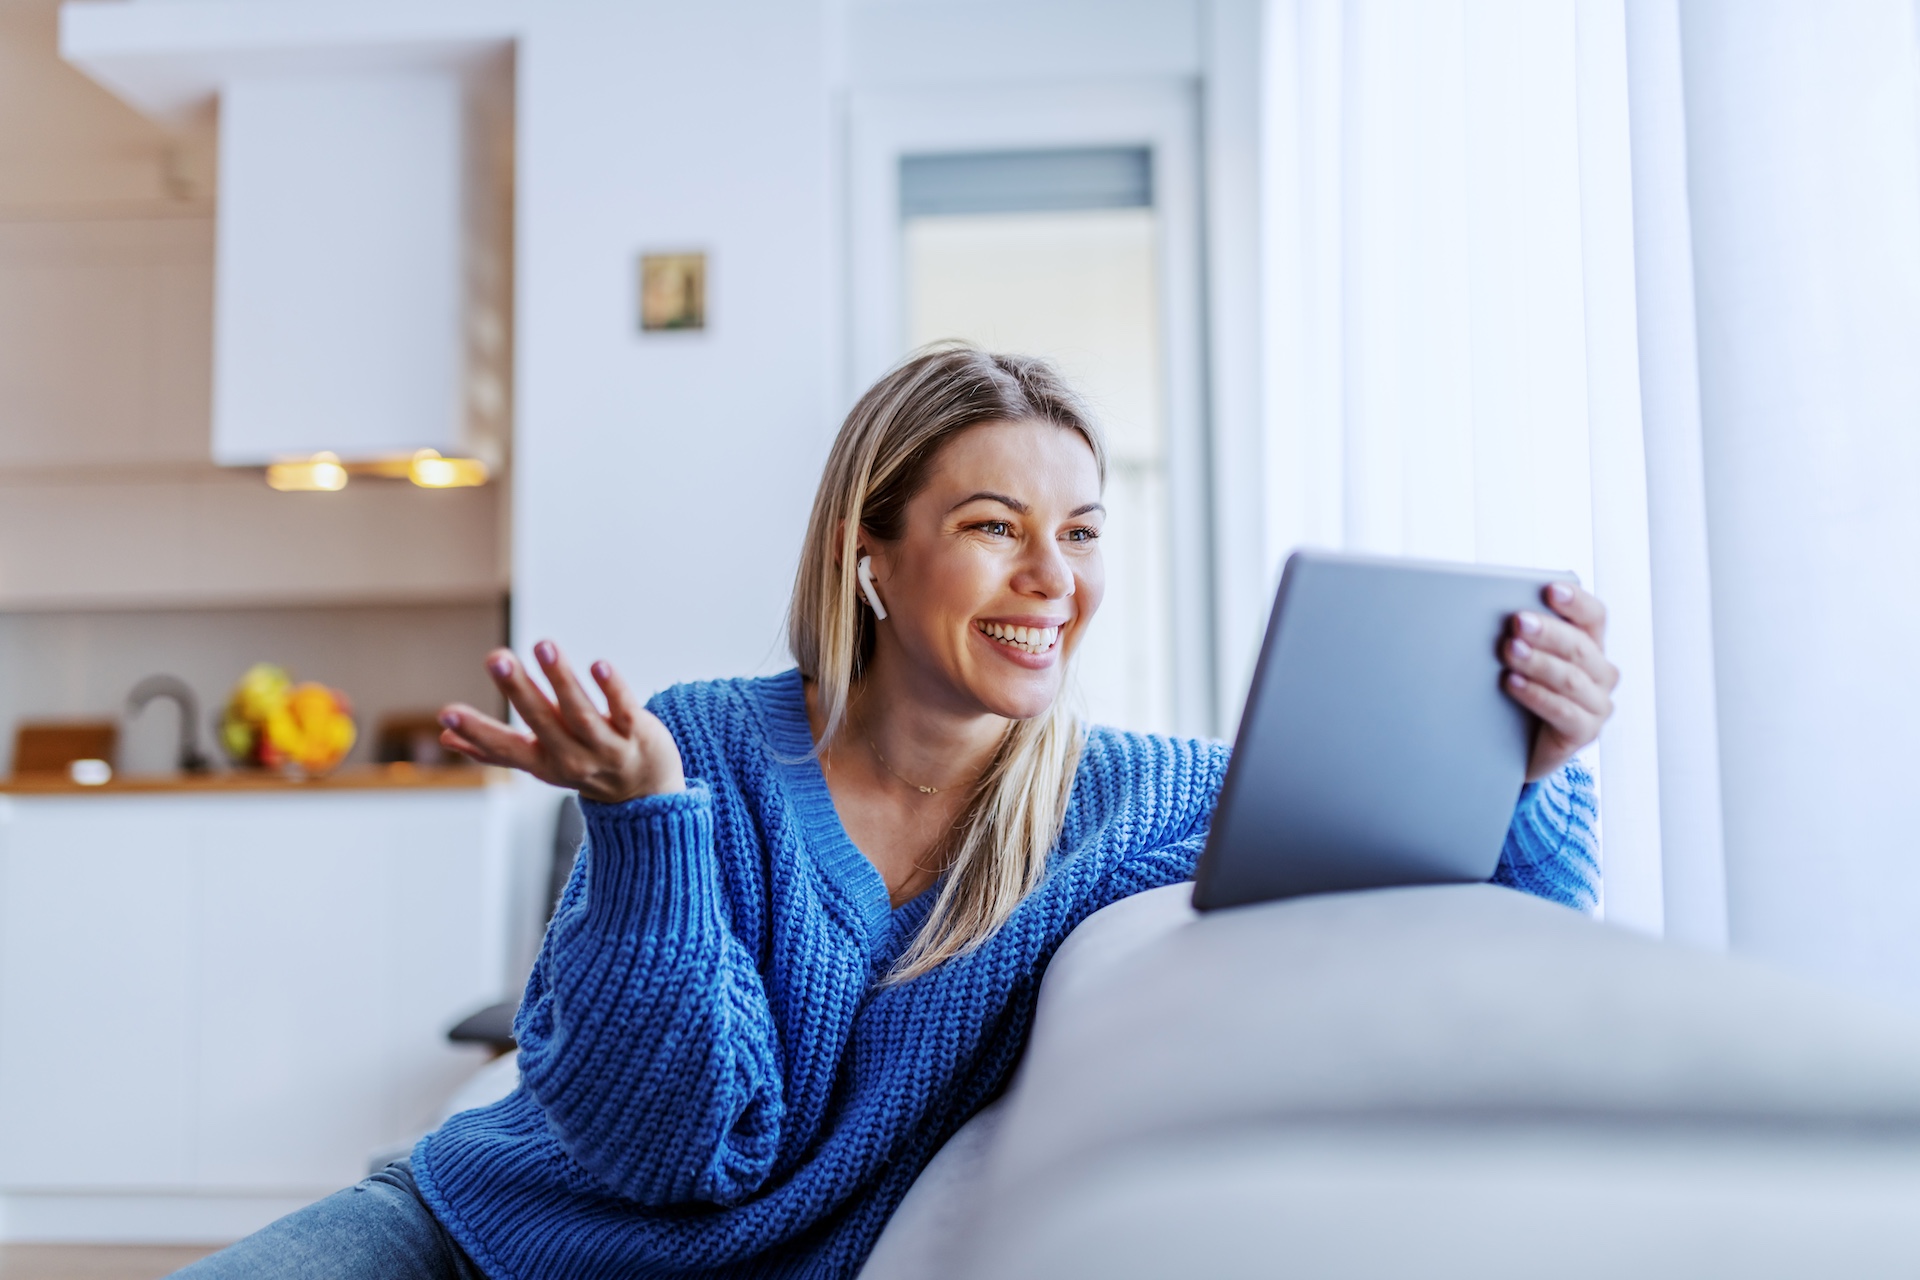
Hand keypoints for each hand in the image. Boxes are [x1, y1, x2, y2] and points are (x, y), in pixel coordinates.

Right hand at [437, 640, 684, 803]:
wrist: (647, 792)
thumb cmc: (583, 766)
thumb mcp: (538, 763)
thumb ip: (494, 748)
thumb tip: (444, 738)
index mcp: (542, 762)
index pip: (504, 749)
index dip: (476, 733)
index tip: (446, 714)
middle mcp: (572, 757)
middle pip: (541, 722)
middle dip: (517, 689)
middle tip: (495, 657)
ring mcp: (606, 747)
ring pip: (581, 712)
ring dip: (561, 678)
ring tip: (543, 646)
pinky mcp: (637, 732)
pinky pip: (623, 709)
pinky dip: (611, 688)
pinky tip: (598, 665)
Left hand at [1502, 581, 1618, 781]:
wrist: (1515, 745)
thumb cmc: (1520, 691)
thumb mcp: (1524, 658)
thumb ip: (1523, 634)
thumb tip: (1495, 607)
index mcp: (1591, 645)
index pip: (1593, 616)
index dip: (1575, 602)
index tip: (1551, 589)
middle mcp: (1601, 672)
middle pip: (1579, 646)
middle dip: (1548, 632)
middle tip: (1519, 622)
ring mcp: (1597, 704)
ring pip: (1571, 678)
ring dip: (1539, 662)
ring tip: (1510, 651)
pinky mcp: (1585, 732)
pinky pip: (1563, 711)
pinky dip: (1536, 695)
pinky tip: (1512, 684)